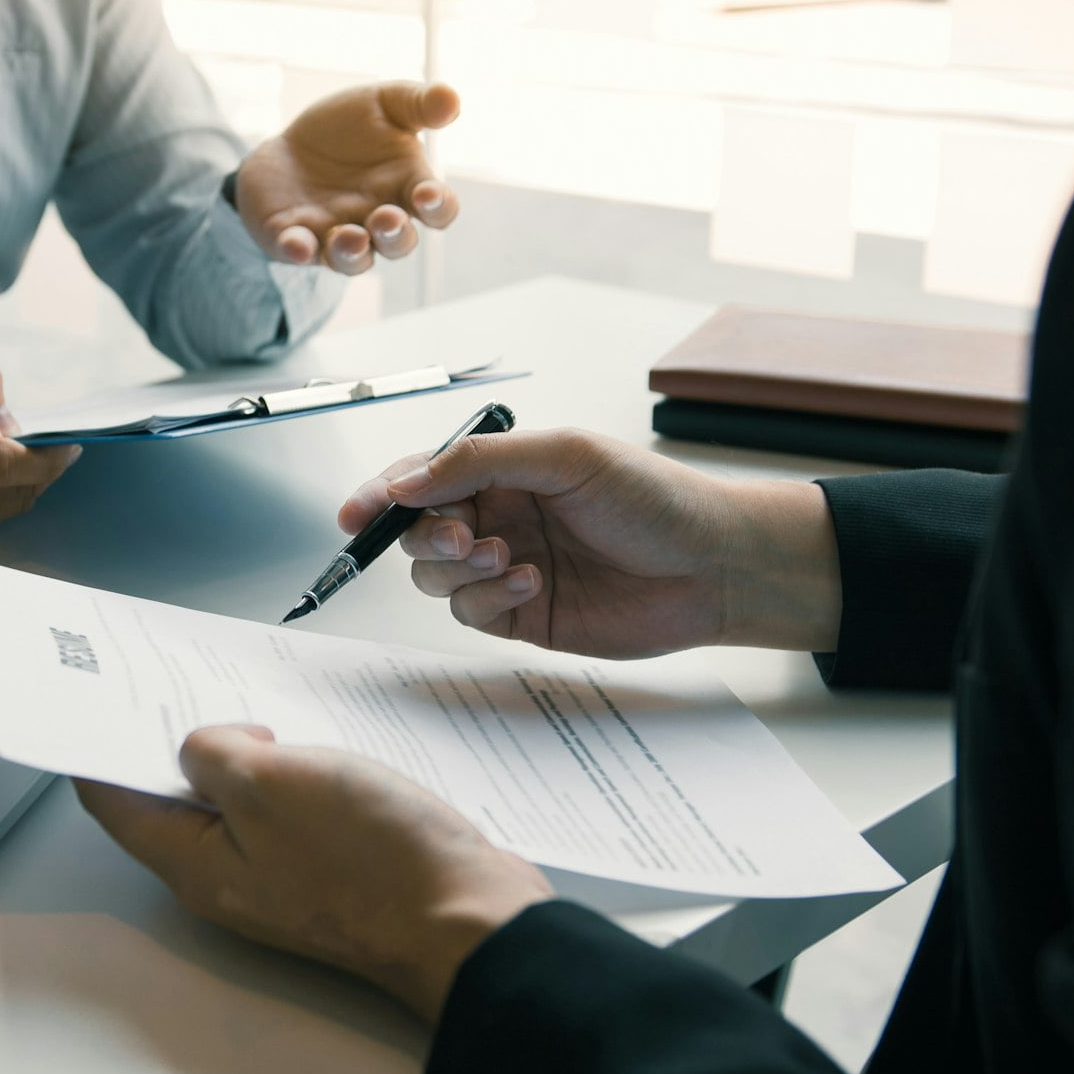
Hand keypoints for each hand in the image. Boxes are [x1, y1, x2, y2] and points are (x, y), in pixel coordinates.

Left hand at [75, 725, 552, 1022]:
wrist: (467, 916)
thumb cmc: (372, 863)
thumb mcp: (268, 781)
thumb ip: (215, 752)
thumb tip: (204, 743)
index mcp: (195, 863)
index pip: (114, 801)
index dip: (99, 743)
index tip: (96, 696)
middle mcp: (229, 878)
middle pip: (174, 802)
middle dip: (172, 740)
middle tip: (177, 682)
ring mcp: (280, 877)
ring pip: (236, 805)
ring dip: (239, 753)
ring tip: (249, 704)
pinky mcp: (329, 869)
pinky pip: (288, 813)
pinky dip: (287, 773)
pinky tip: (308, 742)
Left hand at [234, 80, 460, 274]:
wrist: (289, 146)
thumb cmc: (348, 129)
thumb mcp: (384, 104)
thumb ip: (419, 103)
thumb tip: (452, 99)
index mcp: (407, 189)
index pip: (438, 209)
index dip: (438, 207)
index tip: (428, 194)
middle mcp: (376, 221)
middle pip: (397, 242)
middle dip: (394, 235)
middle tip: (385, 218)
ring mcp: (336, 235)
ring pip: (354, 259)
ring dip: (353, 253)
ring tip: (350, 237)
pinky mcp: (295, 239)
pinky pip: (300, 252)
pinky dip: (299, 250)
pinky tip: (296, 243)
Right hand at [339, 428, 840, 656]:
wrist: (717, 566)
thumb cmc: (656, 498)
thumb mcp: (565, 456)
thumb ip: (479, 461)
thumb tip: (409, 478)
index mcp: (503, 470)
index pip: (423, 479)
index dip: (383, 495)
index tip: (356, 514)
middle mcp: (498, 517)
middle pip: (418, 533)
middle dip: (426, 537)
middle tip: (461, 539)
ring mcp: (507, 569)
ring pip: (436, 579)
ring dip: (457, 571)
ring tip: (506, 558)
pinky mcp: (524, 617)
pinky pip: (471, 614)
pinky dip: (488, 599)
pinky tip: (532, 582)